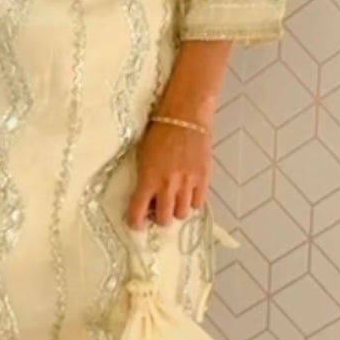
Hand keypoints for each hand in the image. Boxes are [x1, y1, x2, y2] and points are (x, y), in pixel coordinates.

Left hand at [124, 114, 212, 229]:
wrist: (184, 116)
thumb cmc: (160, 132)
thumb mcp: (143, 156)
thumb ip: (144, 180)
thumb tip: (146, 199)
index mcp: (148, 179)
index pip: (137, 214)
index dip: (136, 223)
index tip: (137, 223)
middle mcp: (167, 185)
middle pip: (163, 219)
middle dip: (159, 218)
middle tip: (158, 210)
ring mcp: (187, 183)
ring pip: (182, 214)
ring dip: (176, 210)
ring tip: (174, 200)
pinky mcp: (203, 178)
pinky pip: (198, 203)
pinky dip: (192, 202)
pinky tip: (188, 193)